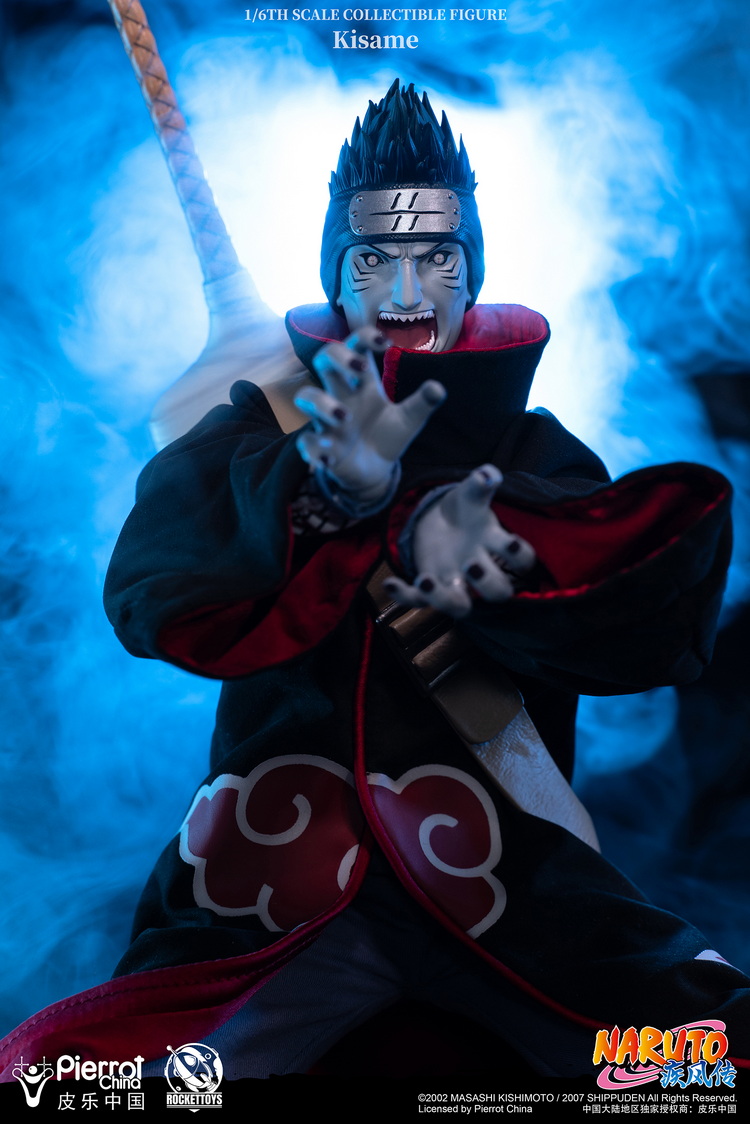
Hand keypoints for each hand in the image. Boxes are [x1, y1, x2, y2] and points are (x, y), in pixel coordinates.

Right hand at [294, 326, 445, 509]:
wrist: (376, 471)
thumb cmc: (387, 437)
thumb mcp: (409, 420)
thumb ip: (422, 403)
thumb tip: (438, 388)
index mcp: (363, 384)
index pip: (355, 346)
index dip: (364, 337)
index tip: (384, 343)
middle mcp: (341, 395)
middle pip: (324, 358)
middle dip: (339, 357)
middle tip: (361, 369)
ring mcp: (327, 420)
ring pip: (307, 397)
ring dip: (322, 403)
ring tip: (345, 417)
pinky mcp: (320, 446)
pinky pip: (306, 442)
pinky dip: (315, 449)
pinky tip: (330, 458)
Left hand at [384, 465, 536, 617]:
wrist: (438, 522)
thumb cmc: (463, 512)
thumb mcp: (468, 496)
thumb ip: (479, 485)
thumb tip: (489, 475)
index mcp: (494, 547)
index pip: (522, 562)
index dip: (521, 558)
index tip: (511, 543)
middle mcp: (478, 571)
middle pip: (498, 592)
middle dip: (487, 583)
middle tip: (470, 565)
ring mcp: (453, 582)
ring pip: (459, 606)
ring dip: (444, 598)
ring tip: (424, 579)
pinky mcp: (428, 587)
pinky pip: (416, 600)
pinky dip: (402, 594)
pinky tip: (389, 582)